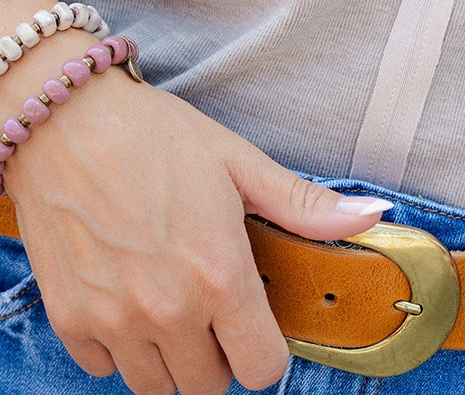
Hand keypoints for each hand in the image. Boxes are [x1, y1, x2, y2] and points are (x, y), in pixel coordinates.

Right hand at [5, 60, 389, 394]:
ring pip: (156, 385)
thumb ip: (302, 203)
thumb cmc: (155, 136)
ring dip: (169, 356)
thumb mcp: (239, 162)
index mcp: (220, 274)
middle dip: (218, 352)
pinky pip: (104, 369)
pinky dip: (118, 347)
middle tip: (212, 304)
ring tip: (171, 300)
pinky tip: (128, 298)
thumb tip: (370, 216)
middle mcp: (169, 310)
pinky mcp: (71, 320)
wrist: (67, 121)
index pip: (261, 369)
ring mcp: (115, 321)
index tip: (257, 321)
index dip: (265, 348)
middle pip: (208, 385)